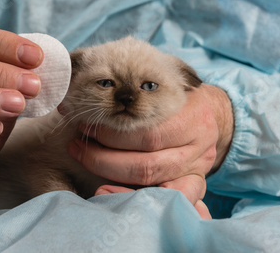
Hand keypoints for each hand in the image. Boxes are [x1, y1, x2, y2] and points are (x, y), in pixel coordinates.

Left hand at [67, 84, 233, 219]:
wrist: (208, 109)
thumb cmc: (175, 92)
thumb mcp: (160, 79)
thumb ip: (128, 91)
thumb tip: (71, 103)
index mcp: (192, 115)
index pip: (148, 134)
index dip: (112, 135)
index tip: (86, 128)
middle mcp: (199, 145)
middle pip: (147, 163)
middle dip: (105, 158)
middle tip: (80, 147)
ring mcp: (198, 167)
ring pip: (153, 182)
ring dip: (113, 176)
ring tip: (88, 164)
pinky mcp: (196, 183)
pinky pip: (171, 199)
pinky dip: (139, 198)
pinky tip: (111, 192)